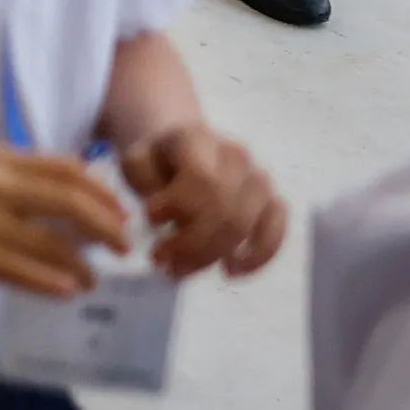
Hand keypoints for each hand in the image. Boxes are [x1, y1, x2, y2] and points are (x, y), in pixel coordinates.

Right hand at [0, 147, 138, 296]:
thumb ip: (24, 190)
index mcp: (1, 161)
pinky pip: (27, 270)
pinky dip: (54, 282)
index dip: (104, 192)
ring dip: (84, 264)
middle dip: (107, 226)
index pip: (68, 169)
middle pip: (71, 200)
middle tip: (124, 248)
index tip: (123, 213)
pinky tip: (67, 292)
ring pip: (55, 241)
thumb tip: (82, 215)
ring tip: (93, 280)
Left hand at [122, 121, 286, 278]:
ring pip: (244, 225)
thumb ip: (144, 184)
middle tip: (162, 260)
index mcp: (197, 138)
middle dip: (190, 243)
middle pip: (222, 208)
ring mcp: (259, 179)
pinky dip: (257, 256)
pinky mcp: (273, 201)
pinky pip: (275, 232)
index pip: (201, 178)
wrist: (183, 151)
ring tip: (181, 270)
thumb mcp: (135, 162)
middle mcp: (236, 155)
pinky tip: (230, 271)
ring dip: (212, 255)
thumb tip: (161, 220)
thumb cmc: (156, 161)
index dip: (178, 206)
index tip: (151, 220)